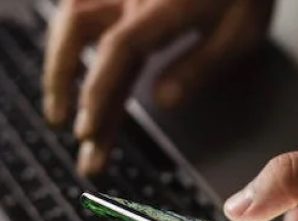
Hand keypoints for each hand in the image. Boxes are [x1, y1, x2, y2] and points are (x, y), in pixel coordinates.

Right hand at [43, 0, 273, 174]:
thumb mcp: (239, 31)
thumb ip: (201, 64)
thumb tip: (162, 99)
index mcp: (167, 5)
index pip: (119, 49)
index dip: (98, 92)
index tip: (87, 132)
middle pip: (79, 30)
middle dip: (64, 82)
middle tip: (63, 127)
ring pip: (71, 14)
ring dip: (58, 60)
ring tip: (58, 101)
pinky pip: (81, 5)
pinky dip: (69, 38)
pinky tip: (70, 64)